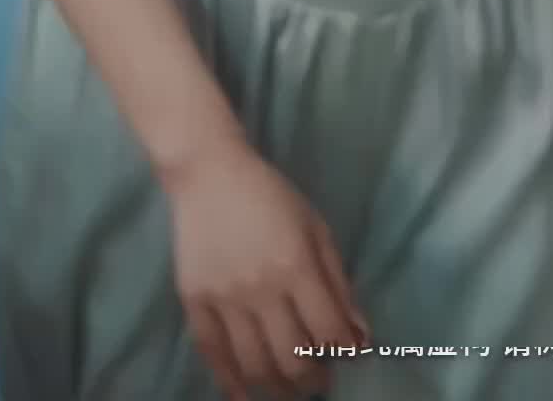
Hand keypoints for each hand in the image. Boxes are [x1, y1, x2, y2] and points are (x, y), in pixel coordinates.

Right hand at [167, 134, 369, 398]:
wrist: (209, 173)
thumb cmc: (270, 195)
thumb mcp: (315, 226)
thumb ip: (338, 281)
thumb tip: (358, 334)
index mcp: (295, 265)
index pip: (328, 331)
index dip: (345, 351)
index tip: (349, 353)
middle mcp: (261, 288)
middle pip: (293, 359)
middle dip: (314, 378)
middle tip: (320, 377)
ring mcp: (224, 298)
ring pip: (255, 366)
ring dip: (278, 387)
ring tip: (290, 387)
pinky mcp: (194, 301)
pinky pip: (213, 355)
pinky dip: (231, 383)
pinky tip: (247, 395)